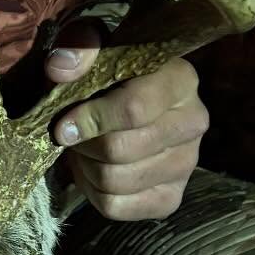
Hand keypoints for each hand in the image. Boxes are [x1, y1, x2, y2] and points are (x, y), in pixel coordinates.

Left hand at [46, 23, 206, 220]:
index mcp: (180, 79)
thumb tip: (60, 68)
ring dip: (85, 168)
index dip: (90, 120)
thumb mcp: (92, 47)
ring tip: (82, 151)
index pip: (134, 109)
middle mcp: (194, 122)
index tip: (62, 125)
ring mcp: (187, 163)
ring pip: (115, 181)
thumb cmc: (107, 73)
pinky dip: (93, 193)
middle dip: (83, 145)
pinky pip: (116, 207)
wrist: (123, 106)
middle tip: (72, 136)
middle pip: (120, 150)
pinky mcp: (171, 197)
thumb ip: (78, 46)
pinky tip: (93, 172)